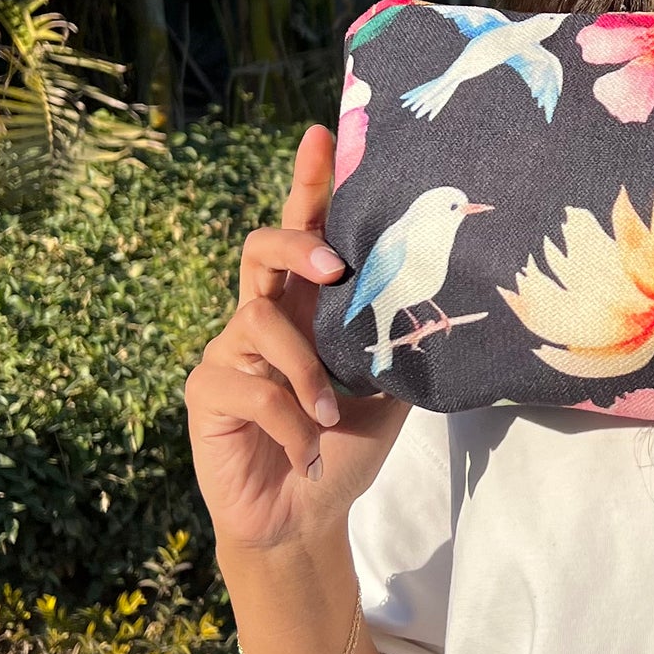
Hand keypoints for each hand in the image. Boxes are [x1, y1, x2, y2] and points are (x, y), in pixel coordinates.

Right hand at [185, 124, 407, 556]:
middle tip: (333, 265)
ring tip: (333, 414)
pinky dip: (289, 422)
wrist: (305, 519)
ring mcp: (229, 351)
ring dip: (306, 371)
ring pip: (259, 324)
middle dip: (296, 244)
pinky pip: (250, 388)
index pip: (304, 232)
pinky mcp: (206, 391)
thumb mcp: (388, 392)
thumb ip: (396, 344)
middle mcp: (263, 316)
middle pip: (261, 249)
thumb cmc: (345, 447)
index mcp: (306, 307)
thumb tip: (446, 302)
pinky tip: (307, 452)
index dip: (308, 183)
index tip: (321, 134)